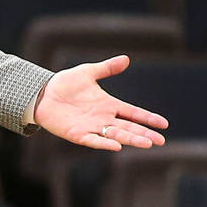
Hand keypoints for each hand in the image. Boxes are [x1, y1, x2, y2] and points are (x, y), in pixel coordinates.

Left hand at [33, 55, 167, 150]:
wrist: (41, 93)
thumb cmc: (64, 83)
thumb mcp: (87, 72)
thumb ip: (106, 68)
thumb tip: (126, 59)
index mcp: (108, 104)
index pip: (133, 113)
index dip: (148, 118)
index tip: (164, 124)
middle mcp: (103, 118)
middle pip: (128, 127)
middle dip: (145, 134)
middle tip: (161, 141)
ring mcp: (91, 127)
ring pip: (116, 135)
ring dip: (131, 139)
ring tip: (147, 144)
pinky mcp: (77, 134)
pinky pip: (93, 140)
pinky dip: (105, 143)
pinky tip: (117, 146)